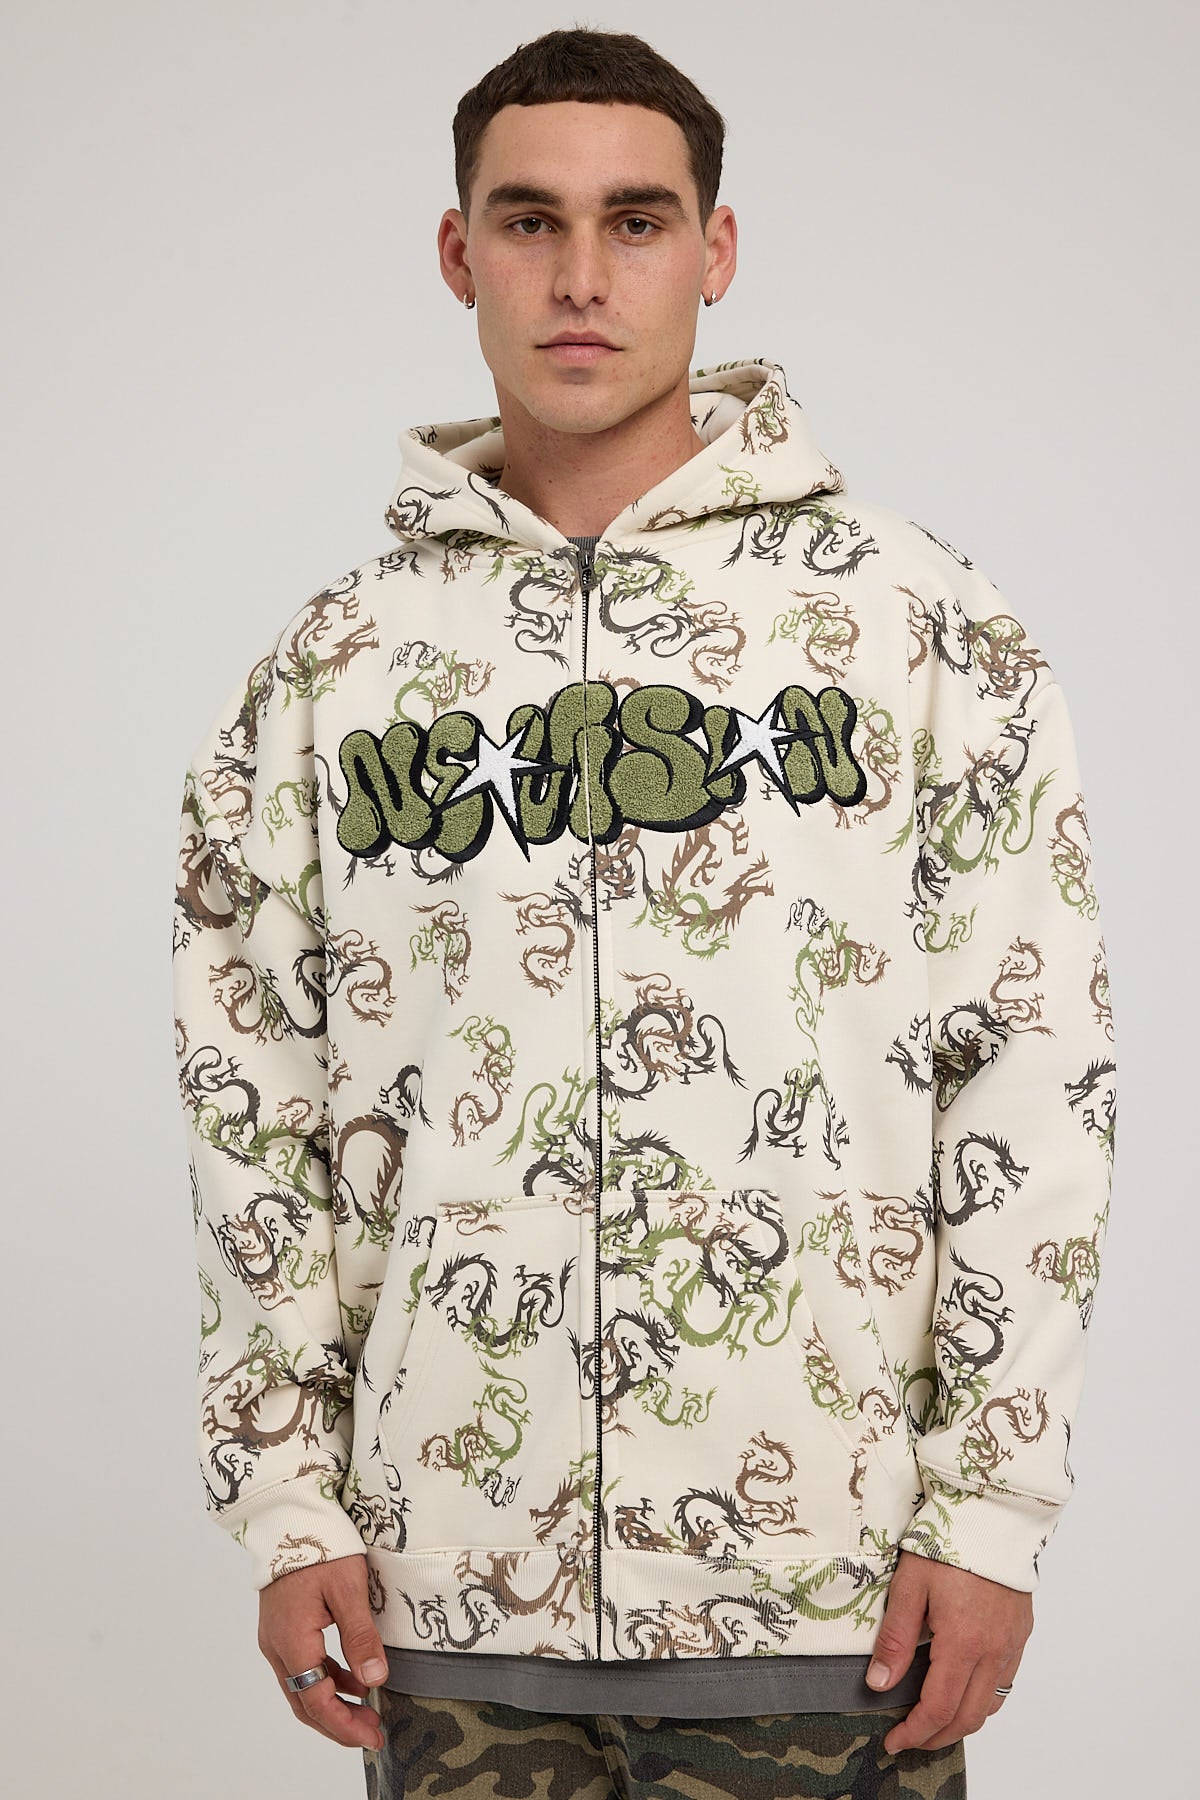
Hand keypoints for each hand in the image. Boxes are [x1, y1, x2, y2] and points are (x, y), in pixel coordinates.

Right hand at [257, 1554, 386, 1751]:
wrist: (288, 1515)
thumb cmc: (321, 1545)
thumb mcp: (348, 1588)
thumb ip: (360, 1636)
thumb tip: (375, 1680)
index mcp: (292, 1641)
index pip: (315, 1701)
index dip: (344, 1725)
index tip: (372, 1737)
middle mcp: (277, 1646)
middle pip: (304, 1702)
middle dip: (338, 1723)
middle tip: (372, 1733)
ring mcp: (276, 1638)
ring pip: (301, 1687)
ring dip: (332, 1704)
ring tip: (366, 1711)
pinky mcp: (281, 1628)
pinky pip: (302, 1667)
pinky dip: (325, 1680)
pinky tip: (351, 1679)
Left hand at [866, 1550, 1032, 1755]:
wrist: (993, 1512)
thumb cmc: (949, 1542)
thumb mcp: (910, 1585)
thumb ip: (895, 1638)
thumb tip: (879, 1684)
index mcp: (963, 1643)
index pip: (938, 1708)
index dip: (915, 1733)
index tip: (894, 1742)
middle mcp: (994, 1651)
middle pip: (968, 1718)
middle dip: (937, 1737)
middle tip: (910, 1739)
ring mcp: (1012, 1644)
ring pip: (991, 1705)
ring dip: (963, 1722)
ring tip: (934, 1720)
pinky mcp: (1021, 1633)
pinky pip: (1006, 1682)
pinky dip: (984, 1698)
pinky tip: (964, 1689)